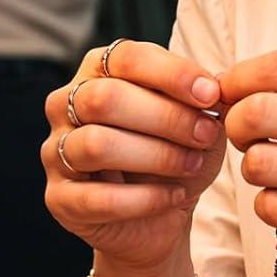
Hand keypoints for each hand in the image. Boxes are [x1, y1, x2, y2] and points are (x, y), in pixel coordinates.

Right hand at [43, 40, 229, 275]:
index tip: (211, 95)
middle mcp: (65, 105)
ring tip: (192, 165)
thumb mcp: (197, 121)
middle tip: (207, 135)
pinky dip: (145, 199)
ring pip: (96, 145)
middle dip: (166, 117)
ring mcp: (55, 152)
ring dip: (156, 156)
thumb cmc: (175, 157)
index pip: (125, 57)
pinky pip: (97, 198)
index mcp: (97, 72)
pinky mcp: (58, 199)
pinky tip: (173, 197)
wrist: (160, 218)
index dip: (170, 73)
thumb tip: (222, 84)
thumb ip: (206, 98)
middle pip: (105, 98)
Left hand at [219, 51, 276, 276]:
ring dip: (255, 170)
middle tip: (250, 139)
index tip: (227, 95)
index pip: (273, 66)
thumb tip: (251, 82)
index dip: (235, 80)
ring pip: (257, 164)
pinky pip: (273, 209)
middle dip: (237, 126)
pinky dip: (271, 206)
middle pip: (253, 112)